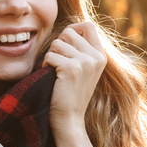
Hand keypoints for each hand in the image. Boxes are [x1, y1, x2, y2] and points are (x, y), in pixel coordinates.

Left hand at [42, 22, 106, 146]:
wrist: (70, 120)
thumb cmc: (70, 95)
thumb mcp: (83, 70)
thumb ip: (80, 50)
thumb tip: (68, 29)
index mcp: (100, 56)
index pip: (88, 25)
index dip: (73, 29)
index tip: (64, 43)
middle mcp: (96, 57)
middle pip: (69, 31)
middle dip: (58, 44)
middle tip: (56, 62)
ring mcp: (85, 62)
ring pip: (58, 43)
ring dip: (50, 55)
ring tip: (54, 71)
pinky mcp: (72, 68)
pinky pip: (50, 55)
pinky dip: (45, 64)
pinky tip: (50, 76)